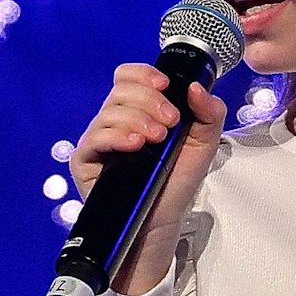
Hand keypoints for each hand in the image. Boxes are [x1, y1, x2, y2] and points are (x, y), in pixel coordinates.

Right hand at [69, 63, 226, 294]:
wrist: (162, 220)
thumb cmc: (177, 182)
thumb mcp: (204, 145)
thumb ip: (210, 113)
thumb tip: (196, 87)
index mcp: (138, 110)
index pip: (129, 77)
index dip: (144, 74)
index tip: (165, 86)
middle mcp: (116, 120)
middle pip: (121, 90)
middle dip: (150, 101)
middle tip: (170, 123)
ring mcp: (99, 139)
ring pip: (110, 111)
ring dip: (138, 119)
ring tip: (157, 140)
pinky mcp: (86, 160)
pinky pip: (95, 137)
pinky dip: (117, 136)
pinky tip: (135, 145)